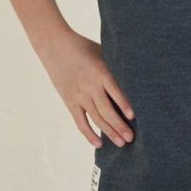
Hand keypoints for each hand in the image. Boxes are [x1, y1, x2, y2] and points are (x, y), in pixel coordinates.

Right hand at [41, 30, 134, 148]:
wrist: (54, 46)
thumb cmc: (83, 47)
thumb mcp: (102, 52)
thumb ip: (115, 67)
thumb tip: (135, 79)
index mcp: (100, 72)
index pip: (115, 91)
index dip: (124, 104)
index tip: (133, 117)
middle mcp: (90, 86)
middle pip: (106, 110)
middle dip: (119, 126)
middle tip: (131, 138)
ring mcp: (79, 95)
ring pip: (96, 118)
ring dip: (109, 132)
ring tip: (121, 143)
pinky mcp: (70, 102)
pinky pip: (80, 122)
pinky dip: (89, 134)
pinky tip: (99, 144)